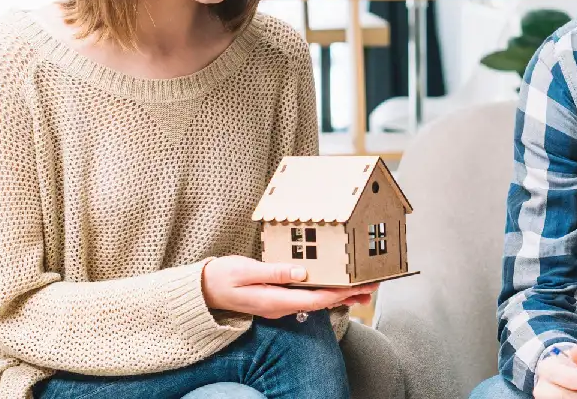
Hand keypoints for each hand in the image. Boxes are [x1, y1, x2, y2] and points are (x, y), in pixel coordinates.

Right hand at [201, 255, 377, 319]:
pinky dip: (325, 291)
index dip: (341, 292)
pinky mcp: (278, 298)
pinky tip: (335, 287)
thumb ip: (276, 272)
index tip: (359, 285)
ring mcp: (280, 304)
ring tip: (363, 290)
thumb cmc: (223, 277)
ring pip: (317, 301)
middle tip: (372, 285)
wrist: (204, 290)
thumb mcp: (247, 270)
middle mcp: (282, 306)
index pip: (317, 298)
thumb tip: (302, 273)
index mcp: (276, 300)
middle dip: (348, 294)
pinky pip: (307, 297)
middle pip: (322, 302)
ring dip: (340, 295)